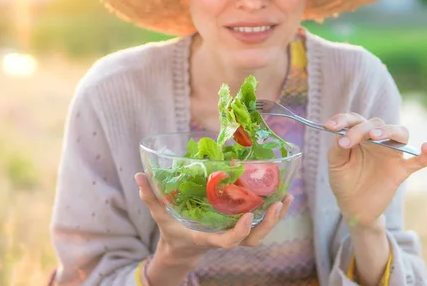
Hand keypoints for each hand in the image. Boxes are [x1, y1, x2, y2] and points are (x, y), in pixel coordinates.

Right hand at [134, 173, 292, 259]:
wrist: (182, 250)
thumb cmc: (172, 232)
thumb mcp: (160, 217)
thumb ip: (151, 198)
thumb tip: (138, 177)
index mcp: (208, 238)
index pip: (228, 242)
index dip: (240, 232)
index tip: (248, 216)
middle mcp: (226, 238)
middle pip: (253, 239)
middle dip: (268, 224)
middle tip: (278, 202)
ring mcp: (235, 233)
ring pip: (261, 232)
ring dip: (276, 216)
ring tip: (287, 196)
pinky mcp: (240, 227)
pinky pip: (261, 223)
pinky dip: (273, 212)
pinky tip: (282, 195)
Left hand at [325, 113, 426, 227]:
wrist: (353, 207)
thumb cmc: (344, 181)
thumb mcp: (336, 164)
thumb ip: (338, 148)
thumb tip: (341, 135)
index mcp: (360, 136)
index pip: (355, 120)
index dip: (343, 119)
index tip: (330, 126)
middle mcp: (377, 141)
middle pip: (376, 124)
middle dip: (360, 130)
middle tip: (347, 142)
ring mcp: (391, 154)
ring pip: (400, 133)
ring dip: (388, 131)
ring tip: (375, 136)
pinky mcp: (400, 170)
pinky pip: (419, 161)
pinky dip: (426, 154)